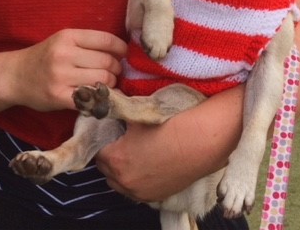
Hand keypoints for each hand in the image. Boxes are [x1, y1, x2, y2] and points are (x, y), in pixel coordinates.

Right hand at [6, 29, 126, 111]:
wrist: (15, 76)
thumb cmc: (44, 57)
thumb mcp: (63, 41)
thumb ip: (87, 43)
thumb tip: (121, 51)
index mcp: (68, 37)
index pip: (105, 40)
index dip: (121, 48)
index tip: (124, 54)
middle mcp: (64, 54)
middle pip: (106, 62)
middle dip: (116, 68)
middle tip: (115, 72)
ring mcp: (61, 76)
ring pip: (102, 80)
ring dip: (110, 84)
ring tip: (106, 84)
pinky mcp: (59, 97)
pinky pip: (90, 98)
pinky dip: (100, 98)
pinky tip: (99, 96)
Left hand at [96, 85, 243, 201]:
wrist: (201, 142)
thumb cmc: (170, 124)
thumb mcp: (138, 112)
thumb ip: (116, 110)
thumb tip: (103, 101)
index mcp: (116, 158)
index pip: (97, 148)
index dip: (104, 136)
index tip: (113, 128)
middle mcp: (124, 181)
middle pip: (106, 167)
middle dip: (111, 153)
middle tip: (123, 138)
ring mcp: (139, 192)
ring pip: (119, 181)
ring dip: (122, 168)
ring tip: (136, 150)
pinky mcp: (154, 197)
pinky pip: (135, 189)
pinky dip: (136, 178)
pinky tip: (148, 162)